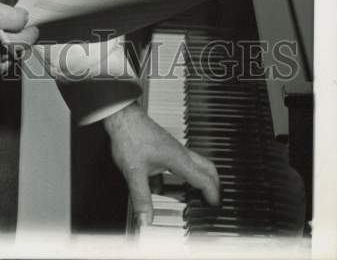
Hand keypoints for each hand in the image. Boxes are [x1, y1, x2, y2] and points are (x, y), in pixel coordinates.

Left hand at [104, 102, 219, 225]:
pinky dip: (174, 176)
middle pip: (206, 167)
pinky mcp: (161, 147)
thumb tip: (146, 219)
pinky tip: (159, 186)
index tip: (216, 206)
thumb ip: (141, 198)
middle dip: (213, 183)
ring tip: (191, 196)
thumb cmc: (129, 135)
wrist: (120, 116)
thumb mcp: (135, 172)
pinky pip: (174, 163)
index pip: (204, 179)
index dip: (212, 194)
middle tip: (213, 198)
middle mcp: (178, 152)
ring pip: (190, 165)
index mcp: (179, 159)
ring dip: (194, 180)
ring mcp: (170, 148)